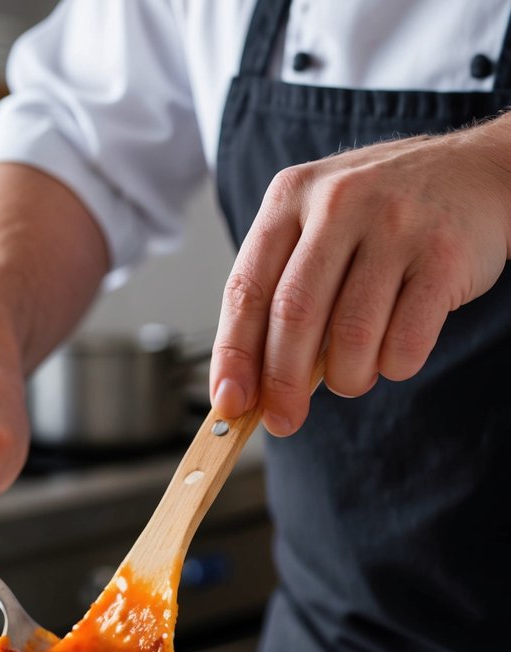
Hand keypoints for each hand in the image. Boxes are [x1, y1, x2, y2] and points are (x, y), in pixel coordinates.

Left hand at [209, 116, 510, 435]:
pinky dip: (393, 367)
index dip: (232, 355)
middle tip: (283, 420)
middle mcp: (340, 202)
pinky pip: (405, 341)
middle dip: (282, 384)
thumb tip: (250, 385)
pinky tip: (393, 355)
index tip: (228, 403)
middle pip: (293, 316)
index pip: (246, 289)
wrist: (478, 174)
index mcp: (292, 196)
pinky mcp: (443, 256)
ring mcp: (395, 226)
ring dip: (347, 379)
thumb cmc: (383, 215)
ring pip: (351, 337)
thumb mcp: (320, 225)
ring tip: (353, 377)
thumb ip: (283, 288)